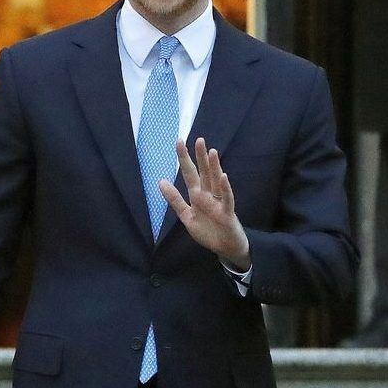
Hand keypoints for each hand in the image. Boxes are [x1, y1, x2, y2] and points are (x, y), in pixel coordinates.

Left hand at [159, 138, 249, 269]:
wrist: (225, 248)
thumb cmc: (208, 231)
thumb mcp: (186, 216)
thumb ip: (175, 199)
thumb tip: (161, 181)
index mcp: (197, 195)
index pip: (189, 174)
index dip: (184, 159)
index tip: (179, 142)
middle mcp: (208, 195)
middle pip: (203, 173)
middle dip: (200, 157)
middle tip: (197, 139)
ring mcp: (218, 202)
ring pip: (215, 181)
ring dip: (214, 167)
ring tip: (211, 151)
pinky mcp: (227, 213)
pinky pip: (227, 199)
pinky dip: (225, 188)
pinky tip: (223, 176)